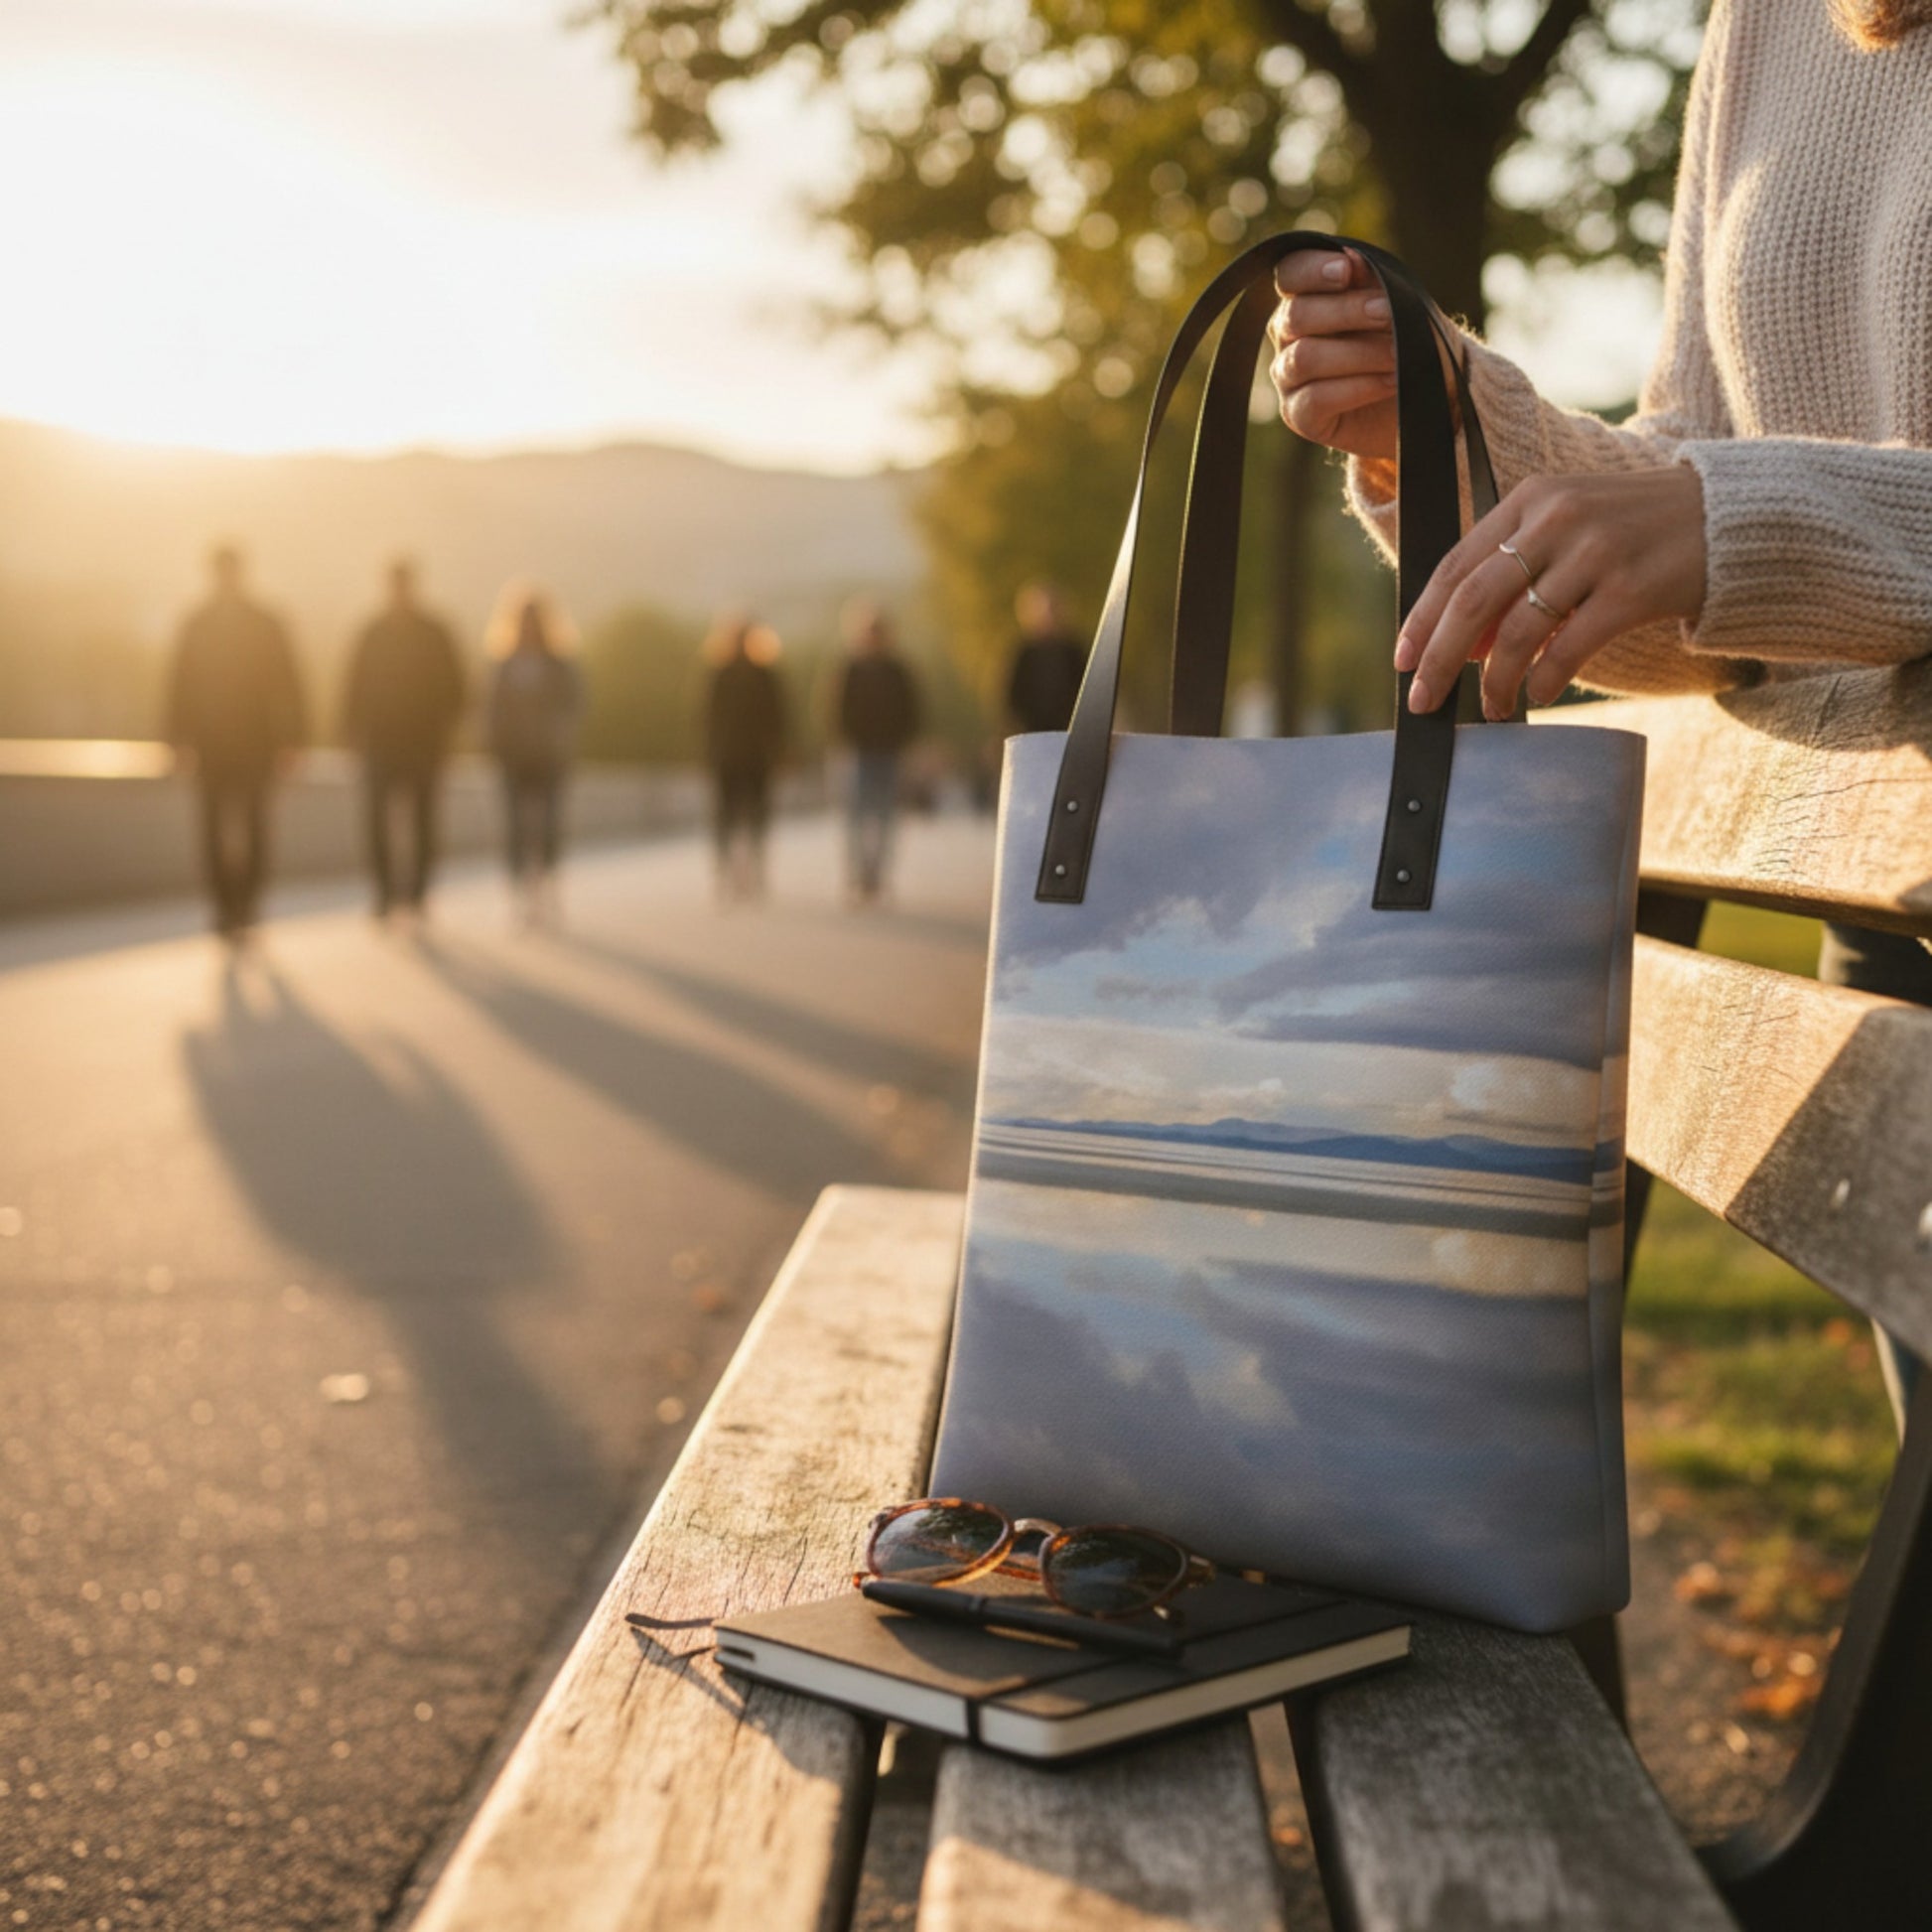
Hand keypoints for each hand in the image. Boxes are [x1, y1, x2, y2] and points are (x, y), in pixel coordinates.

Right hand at [1269, 248, 1396, 461]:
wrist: (1429, 394)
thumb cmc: (1410, 341)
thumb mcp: (1402, 303)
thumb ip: (1375, 281)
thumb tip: (1353, 260)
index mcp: (1306, 297)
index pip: (1289, 273)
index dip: (1311, 269)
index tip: (1347, 270)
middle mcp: (1288, 336)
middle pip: (1296, 315)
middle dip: (1346, 311)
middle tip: (1387, 313)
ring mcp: (1288, 377)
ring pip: (1304, 357)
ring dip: (1358, 353)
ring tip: (1398, 353)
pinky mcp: (1299, 415)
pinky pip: (1316, 399)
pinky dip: (1358, 387)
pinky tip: (1391, 382)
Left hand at [1398, 467, 1708, 716]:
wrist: (1731, 517)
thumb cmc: (1636, 531)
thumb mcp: (1568, 529)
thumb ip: (1515, 572)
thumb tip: (1464, 644)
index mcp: (1530, 498)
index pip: (1455, 565)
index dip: (1422, 618)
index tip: (1402, 660)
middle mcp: (1557, 517)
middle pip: (1473, 599)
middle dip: (1441, 657)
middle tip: (1422, 699)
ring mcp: (1595, 550)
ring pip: (1517, 630)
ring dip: (1495, 681)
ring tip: (1491, 708)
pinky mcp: (1632, 587)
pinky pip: (1567, 647)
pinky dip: (1543, 679)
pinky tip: (1537, 695)